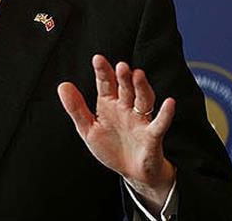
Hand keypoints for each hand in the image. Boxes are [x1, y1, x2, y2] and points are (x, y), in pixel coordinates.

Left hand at [57, 54, 175, 213]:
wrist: (132, 172)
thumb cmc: (111, 147)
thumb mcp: (88, 129)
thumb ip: (76, 108)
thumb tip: (62, 86)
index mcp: (109, 105)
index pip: (106, 84)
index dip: (102, 72)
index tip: (97, 59)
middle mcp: (126, 108)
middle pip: (125, 88)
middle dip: (123, 77)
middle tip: (120, 65)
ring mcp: (140, 120)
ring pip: (143, 100)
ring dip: (141, 87)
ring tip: (138, 74)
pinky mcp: (152, 136)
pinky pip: (160, 123)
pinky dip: (165, 114)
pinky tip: (169, 103)